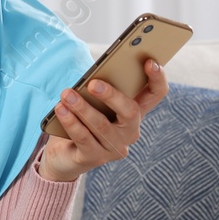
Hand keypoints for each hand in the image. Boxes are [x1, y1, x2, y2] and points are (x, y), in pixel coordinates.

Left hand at [40, 56, 169, 181]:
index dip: (157, 78)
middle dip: (112, 96)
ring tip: (66, 94)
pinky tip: (60, 109)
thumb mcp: (92, 102)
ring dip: (82, 108)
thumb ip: (98, 89)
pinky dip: (71, 122)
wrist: (63, 155)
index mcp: (133, 111)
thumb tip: (92, 78)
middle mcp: (130, 130)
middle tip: (93, 84)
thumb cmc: (81, 120)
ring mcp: (114, 146)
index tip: (150, 62)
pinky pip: (84, 138)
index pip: (155, 94)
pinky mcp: (95, 158)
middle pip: (131, 111)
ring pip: (102, 125)